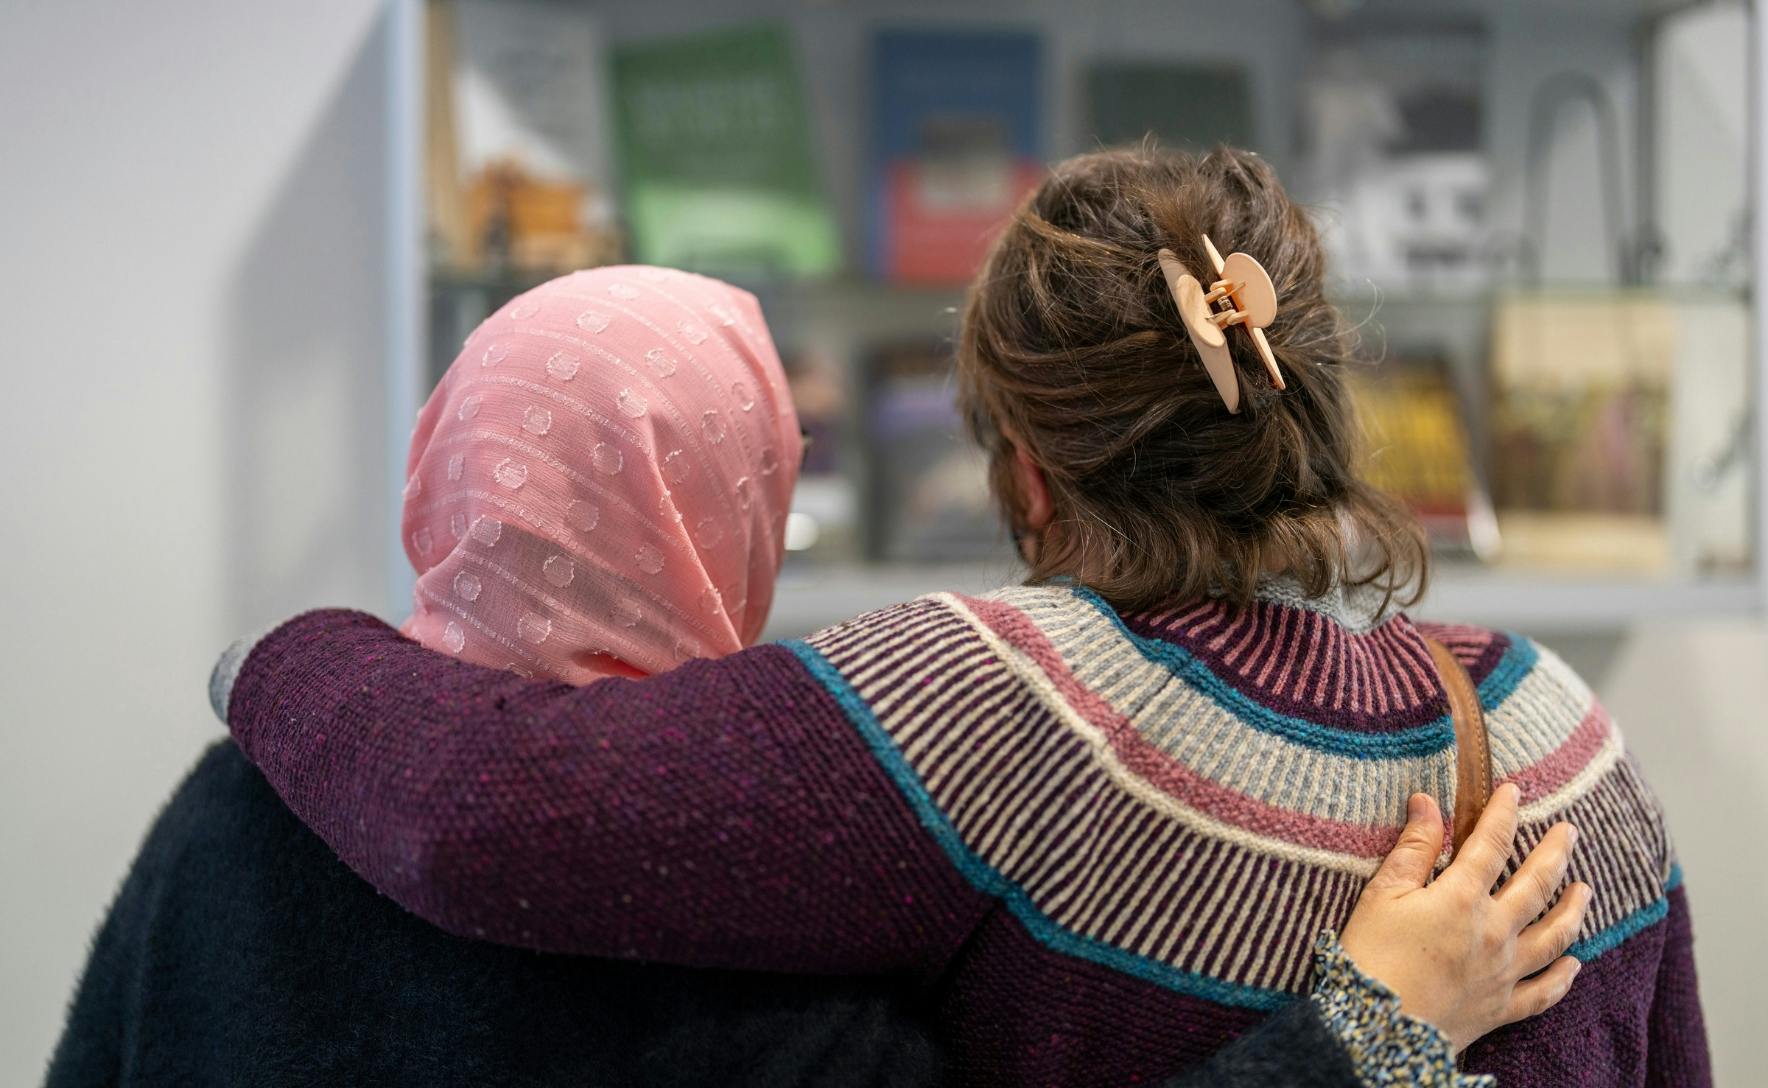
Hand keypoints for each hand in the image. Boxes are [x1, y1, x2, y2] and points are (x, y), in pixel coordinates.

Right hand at [1338, 784, 1590, 1051]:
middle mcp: (1494, 931)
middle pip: (1536, 885)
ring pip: (1553, 936)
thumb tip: (1427, 802)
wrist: (1377, 1027)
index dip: (1504, 814)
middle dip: (1555, 854)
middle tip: (1570, 831)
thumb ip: (1411, 848)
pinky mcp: (1502, 1007)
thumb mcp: (1382, 894)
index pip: (1491, 844)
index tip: (1515, 791)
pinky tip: (1574, 964)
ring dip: (1573, 910)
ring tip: (1585, 890)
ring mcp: (1504, 971)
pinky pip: (1544, 992)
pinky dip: (1563, 978)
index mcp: (1462, 898)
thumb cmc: (1372, 956)